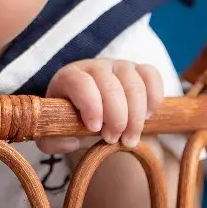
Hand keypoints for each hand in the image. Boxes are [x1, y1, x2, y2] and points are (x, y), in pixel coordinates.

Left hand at [39, 59, 162, 154]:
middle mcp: (94, 66)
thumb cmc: (71, 123)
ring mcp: (119, 66)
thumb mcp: (55, 134)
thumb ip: (52, 142)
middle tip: (114, 140)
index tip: (94, 128)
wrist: (93, 116)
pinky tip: (147, 117)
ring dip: (136, 116)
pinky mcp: (139, 70)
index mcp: (69, 77)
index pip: (80, 83)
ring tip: (130, 140)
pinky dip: (154, 98)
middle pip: (110, 85)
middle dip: (116, 117)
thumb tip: (70, 140)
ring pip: (133, 83)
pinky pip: (152, 76)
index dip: (90, 105)